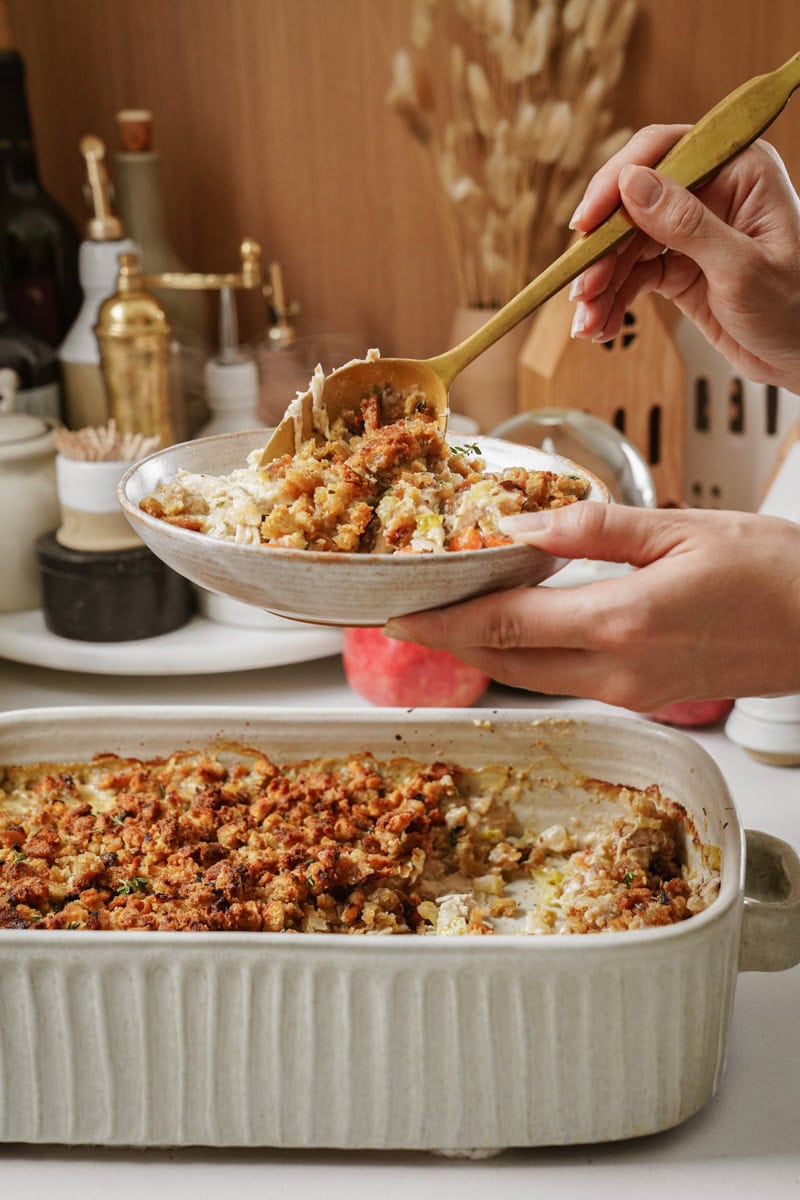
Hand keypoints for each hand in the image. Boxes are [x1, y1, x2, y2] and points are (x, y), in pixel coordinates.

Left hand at [383, 503, 799, 710]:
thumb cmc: (773, 572)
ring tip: (453, 614)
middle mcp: (619, 671)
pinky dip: (530, 655)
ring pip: (533, 677)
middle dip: (452, 641)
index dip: (443, 621)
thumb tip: (521, 524)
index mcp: (623, 622)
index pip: (505, 626)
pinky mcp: (646, 696)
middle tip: (411, 613)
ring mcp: (632, 691)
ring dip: (487, 650)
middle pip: (507, 663)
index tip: (397, 611)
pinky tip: (521, 626)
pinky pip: (568, 679)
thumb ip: (594, 528)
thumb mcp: (680, 528)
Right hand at [568, 125, 799, 391]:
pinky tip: (601, 325)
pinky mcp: (677, 267)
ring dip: (600, 285)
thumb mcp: (741, 268)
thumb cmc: (797, 309)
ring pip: (625, 246)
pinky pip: (631, 277)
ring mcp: (690, 231)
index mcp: (738, 170)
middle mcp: (710, 192)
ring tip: (587, 323)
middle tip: (583, 289)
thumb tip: (632, 184)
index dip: (616, 183)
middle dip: (602, 251)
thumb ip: (687, 225)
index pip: (663, 153)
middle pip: (632, 205)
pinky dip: (612, 301)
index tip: (587, 223)